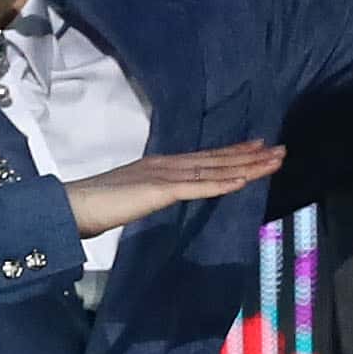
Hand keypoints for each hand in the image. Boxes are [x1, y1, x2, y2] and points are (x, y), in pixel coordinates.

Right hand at [67, 143, 284, 238]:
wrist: (73, 205)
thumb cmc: (94, 205)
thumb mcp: (131, 196)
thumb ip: (149, 194)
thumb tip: (158, 196)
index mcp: (161, 166)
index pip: (205, 158)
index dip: (233, 153)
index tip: (257, 148)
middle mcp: (168, 164)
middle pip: (216, 159)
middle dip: (250, 156)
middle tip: (279, 149)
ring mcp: (166, 175)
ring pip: (215, 170)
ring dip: (246, 166)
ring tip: (274, 160)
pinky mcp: (161, 190)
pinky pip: (199, 187)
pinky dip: (223, 184)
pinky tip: (244, 181)